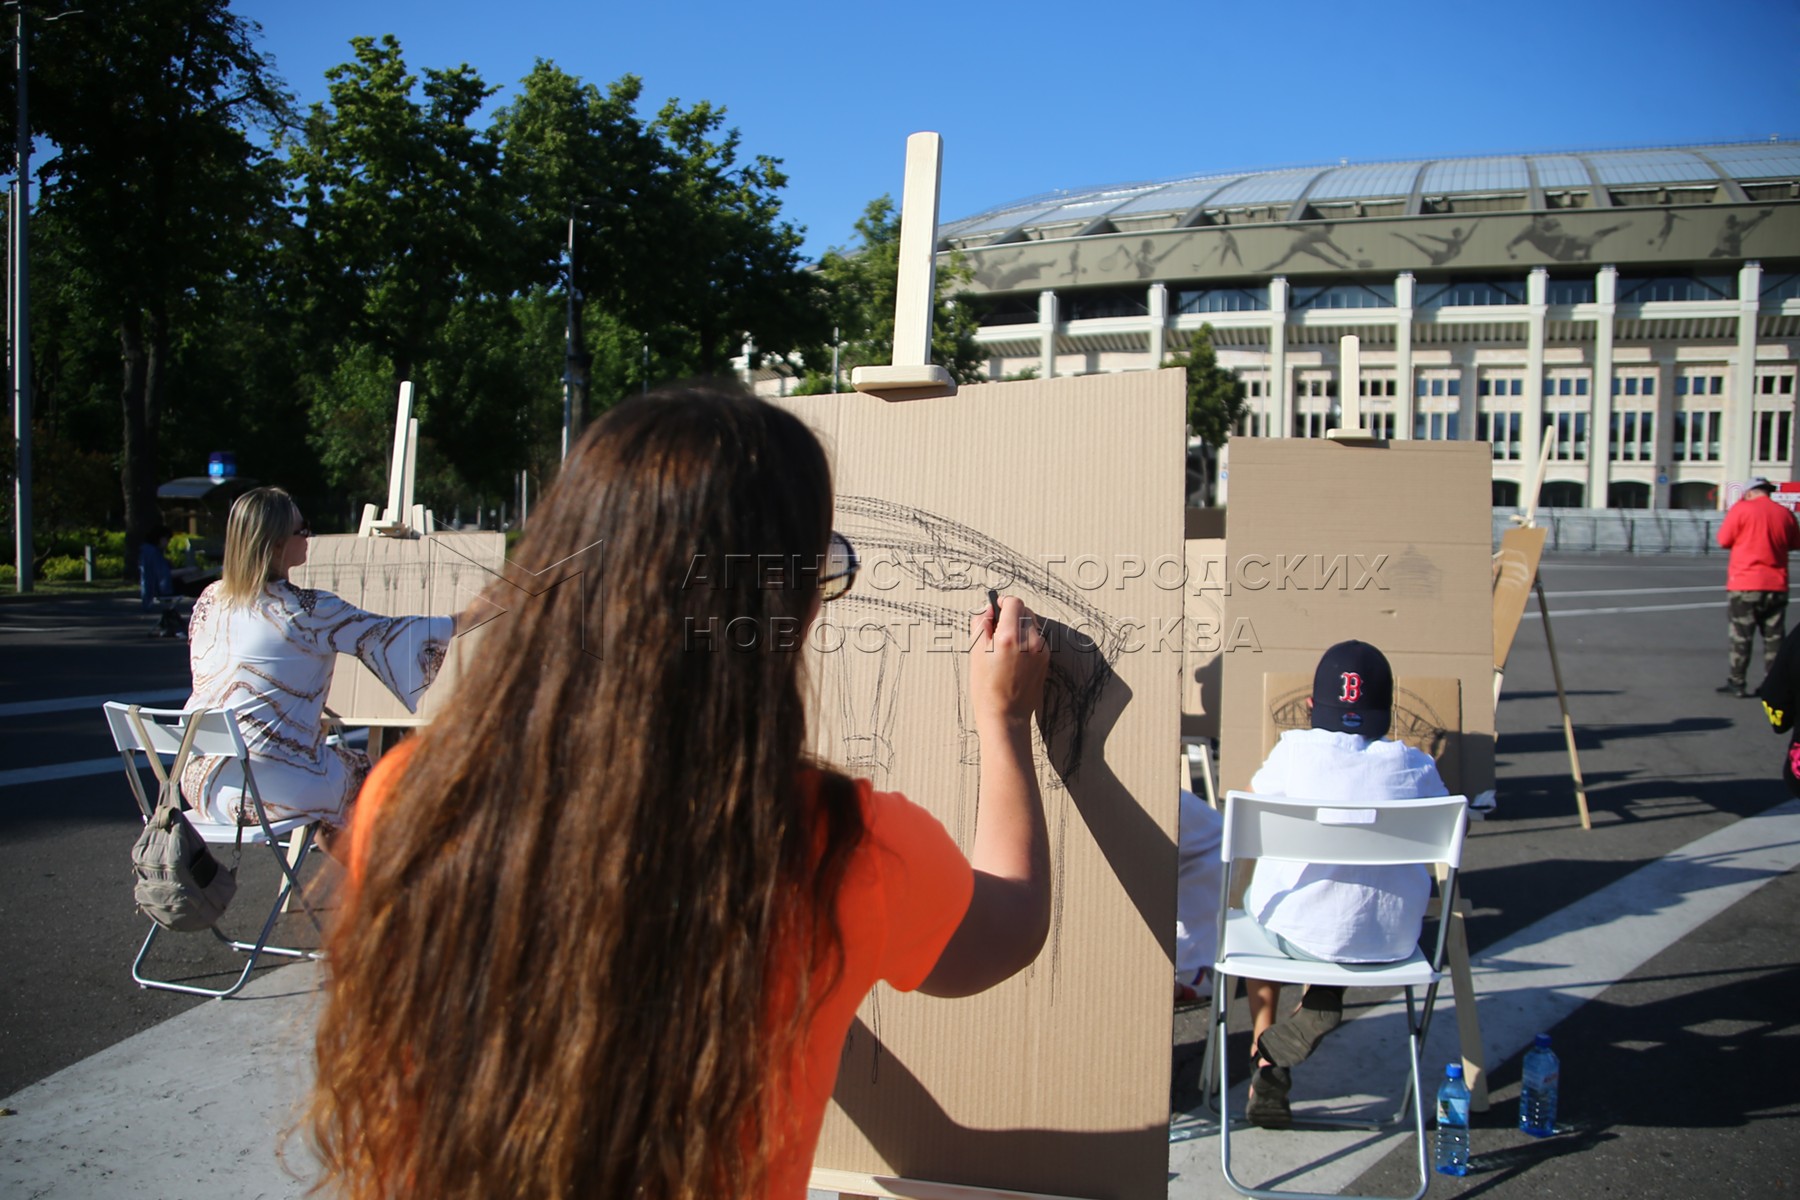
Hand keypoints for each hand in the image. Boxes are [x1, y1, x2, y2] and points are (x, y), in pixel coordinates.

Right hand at [967, 596, 1048, 728]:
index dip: (1003, 602)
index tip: (996, 608)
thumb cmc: (986, 687)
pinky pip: (1037, 639)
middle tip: (998, 629)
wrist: (1006, 714)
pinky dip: (1027, 640)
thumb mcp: (975, 652)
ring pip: (1032, 624)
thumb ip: (980, 624)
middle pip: (1025, 611)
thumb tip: (988, 609)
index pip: (1013, 603)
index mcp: (1008, 636)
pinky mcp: (1046, 658)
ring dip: (1020, 627)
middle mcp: (1029, 640)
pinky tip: (1016, 656)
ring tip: (1006, 646)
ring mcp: (1041, 649)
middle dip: (1012, 614)